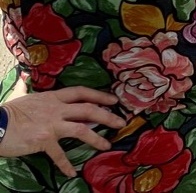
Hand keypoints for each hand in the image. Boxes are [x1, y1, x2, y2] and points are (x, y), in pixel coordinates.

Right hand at [0, 87, 125, 177]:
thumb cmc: (9, 112)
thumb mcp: (28, 99)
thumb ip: (39, 98)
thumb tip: (30, 85)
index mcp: (53, 97)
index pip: (81, 92)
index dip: (99, 95)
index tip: (114, 100)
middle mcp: (56, 108)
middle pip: (88, 109)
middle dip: (107, 115)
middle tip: (121, 122)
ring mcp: (52, 124)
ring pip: (81, 129)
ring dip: (96, 138)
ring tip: (107, 144)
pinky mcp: (44, 140)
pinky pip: (59, 154)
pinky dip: (65, 165)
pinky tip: (72, 173)